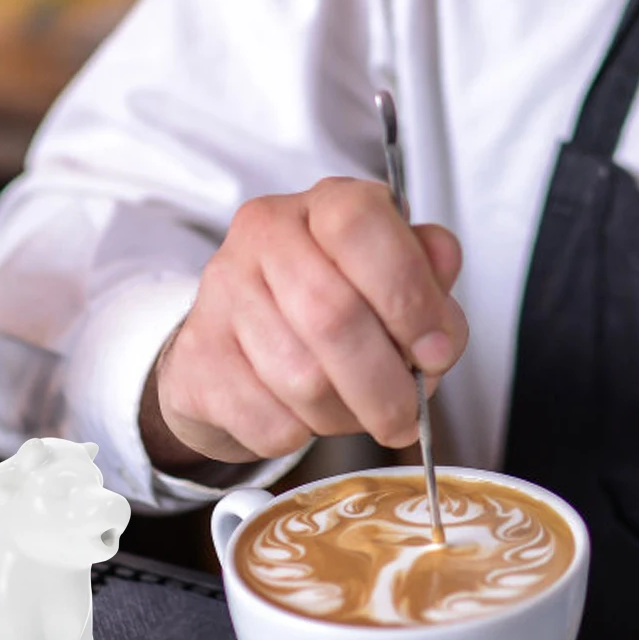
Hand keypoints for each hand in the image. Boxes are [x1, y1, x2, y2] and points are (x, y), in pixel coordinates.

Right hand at [140, 177, 468, 471]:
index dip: (409, 296)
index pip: (360, 226)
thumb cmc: (328, 306)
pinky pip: (270, 420)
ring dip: (346, 414)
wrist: (238, 345)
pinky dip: (302, 434)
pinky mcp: (196, 359)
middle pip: (332, 315)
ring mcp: (221, 293)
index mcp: (323, 204)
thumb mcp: (392, 281)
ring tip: (354, 409)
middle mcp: (264, 235)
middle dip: (386, 383)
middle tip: (407, 413)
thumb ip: (428, 284)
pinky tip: (305, 415)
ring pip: (303, 378)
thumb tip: (441, 308)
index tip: (436, 350)